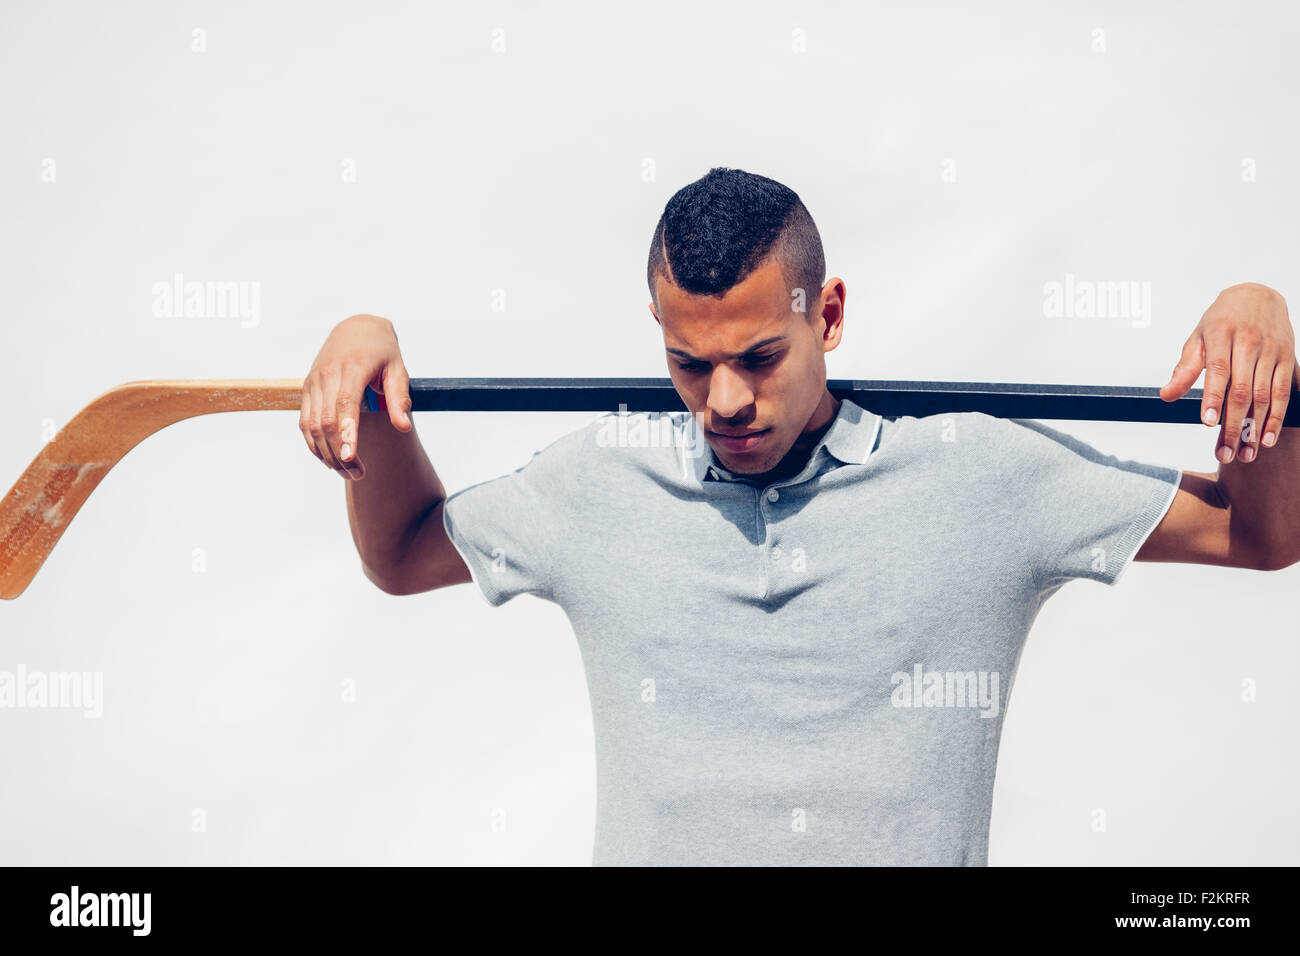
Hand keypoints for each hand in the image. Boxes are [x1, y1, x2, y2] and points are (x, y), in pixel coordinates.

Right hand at [300, 314, 411, 478]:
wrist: (356, 327)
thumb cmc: (381, 349)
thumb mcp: (398, 368)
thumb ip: (399, 398)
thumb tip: (403, 427)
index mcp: (351, 368)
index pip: (345, 404)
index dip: (346, 433)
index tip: (351, 457)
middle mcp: (327, 375)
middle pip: (326, 421)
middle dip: (339, 452)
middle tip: (357, 474)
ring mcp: (313, 381)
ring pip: (311, 425)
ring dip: (326, 453)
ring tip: (347, 472)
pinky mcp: (307, 387)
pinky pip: (304, 421)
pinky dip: (314, 443)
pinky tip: (330, 458)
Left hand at [1161, 283, 1296, 463]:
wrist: (1258, 295)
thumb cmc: (1221, 321)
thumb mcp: (1197, 338)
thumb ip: (1185, 368)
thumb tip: (1166, 395)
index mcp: (1221, 335)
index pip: (1218, 370)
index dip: (1213, 397)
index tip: (1208, 422)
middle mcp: (1249, 343)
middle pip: (1242, 390)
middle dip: (1234, 425)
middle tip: (1225, 453)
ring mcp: (1271, 351)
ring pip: (1264, 395)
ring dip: (1255, 428)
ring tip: (1245, 453)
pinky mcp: (1287, 358)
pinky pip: (1283, 391)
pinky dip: (1276, 416)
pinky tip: (1267, 437)